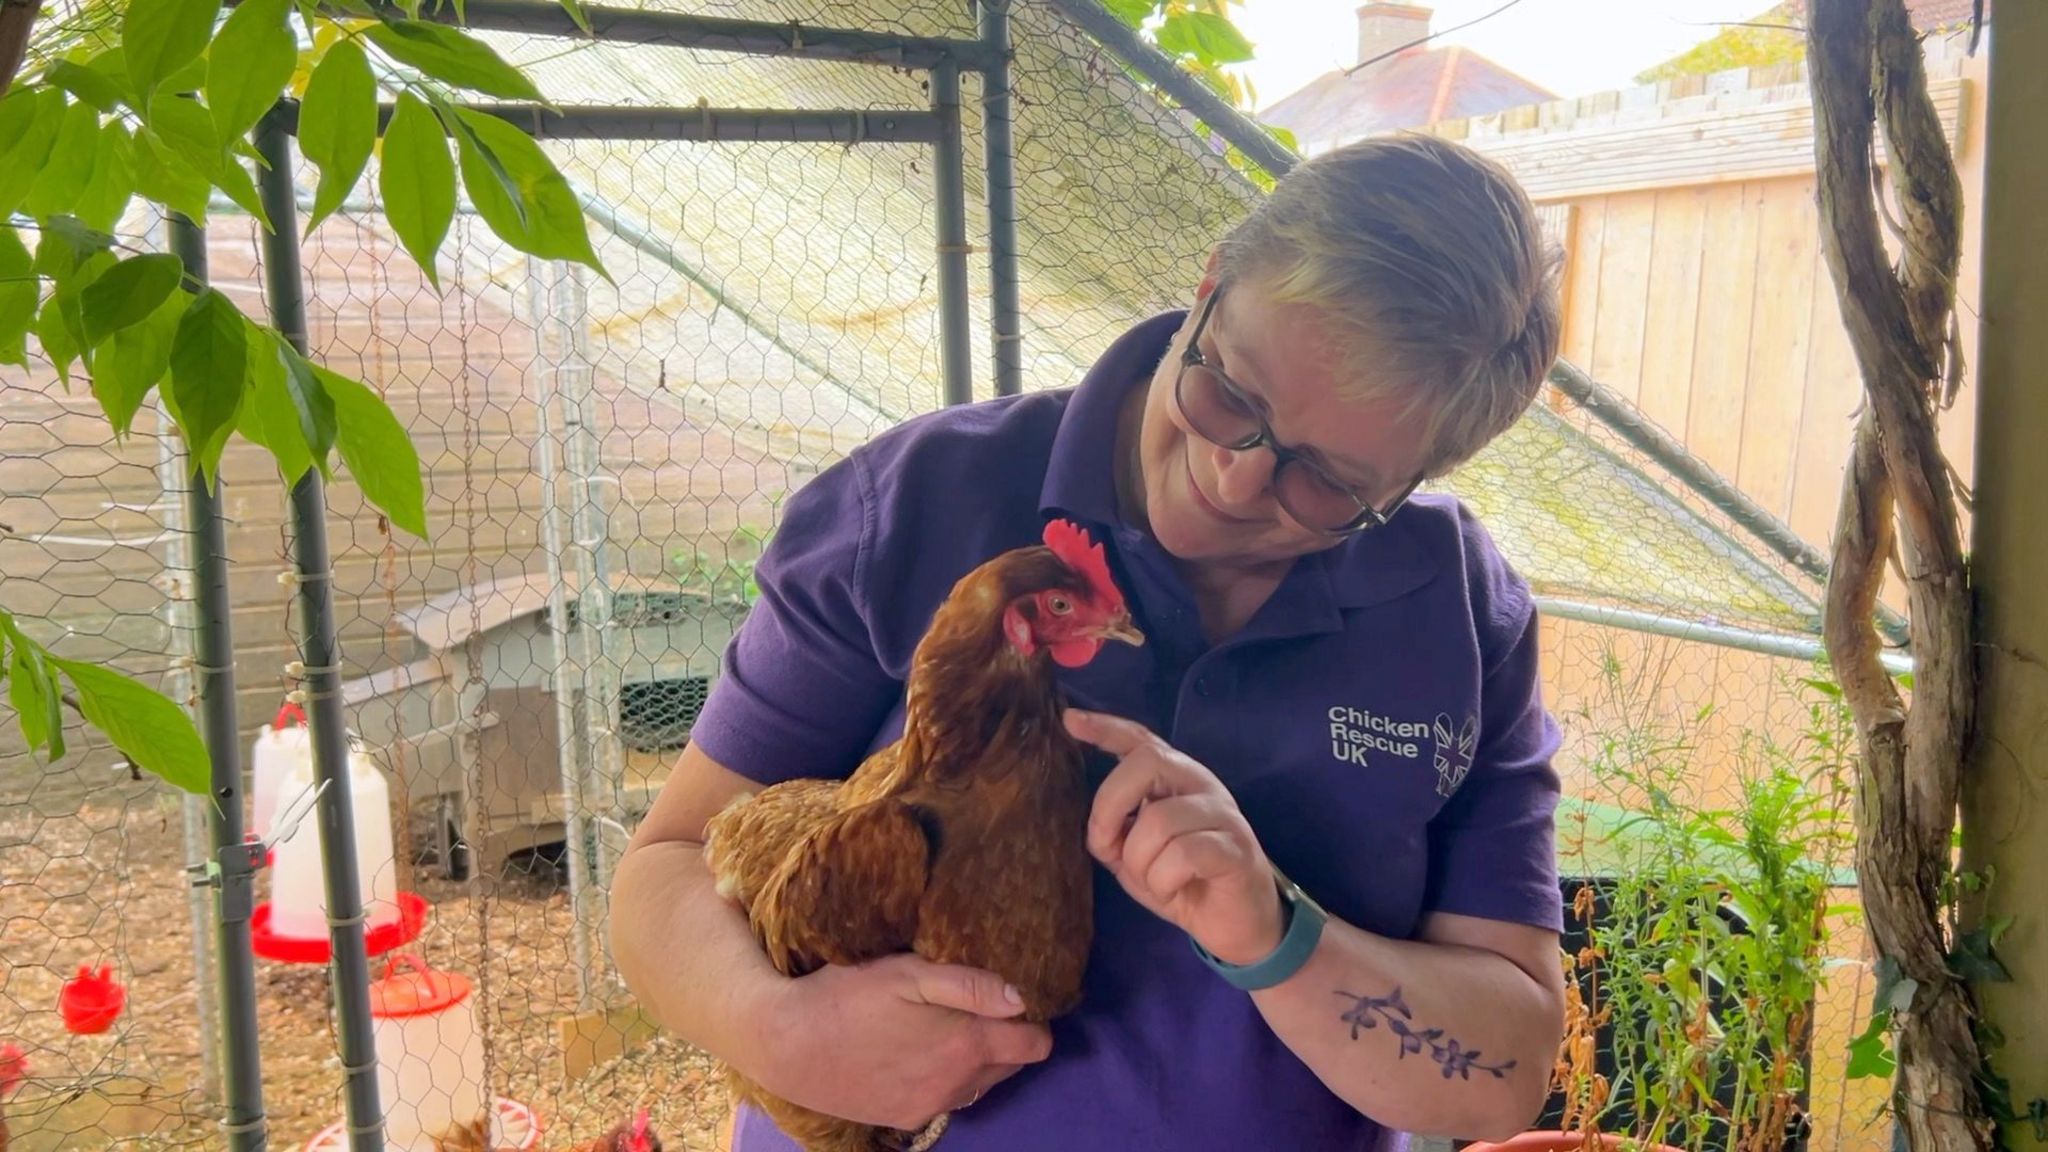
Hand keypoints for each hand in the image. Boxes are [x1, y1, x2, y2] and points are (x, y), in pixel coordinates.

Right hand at [753, 952, 1052, 1129]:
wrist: (786, 1046)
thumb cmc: (847, 996)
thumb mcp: (907, 972)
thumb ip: (969, 984)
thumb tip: (1022, 997)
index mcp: (967, 1045)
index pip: (1036, 1043)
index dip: (1033, 1016)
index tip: (1014, 993)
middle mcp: (958, 1084)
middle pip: (1013, 1064)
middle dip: (1006, 1034)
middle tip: (978, 1004)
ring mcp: (932, 1106)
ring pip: (982, 1083)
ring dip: (978, 1058)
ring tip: (946, 1026)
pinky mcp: (907, 1118)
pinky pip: (949, 1098)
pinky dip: (947, 1076)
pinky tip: (918, 1052)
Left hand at [1066, 709, 1284, 966]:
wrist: (1237, 923)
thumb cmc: (1184, 883)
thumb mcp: (1135, 857)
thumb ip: (1114, 834)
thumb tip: (1098, 826)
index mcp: (1174, 780)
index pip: (1140, 740)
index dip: (1105, 728)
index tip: (1070, 721)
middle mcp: (1200, 784)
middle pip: (1147, 762)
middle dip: (1111, 804)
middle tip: (1107, 846)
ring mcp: (1222, 813)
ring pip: (1159, 820)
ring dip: (1140, 863)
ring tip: (1154, 882)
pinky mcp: (1236, 848)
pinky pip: (1184, 854)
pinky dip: (1164, 881)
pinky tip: (1174, 891)